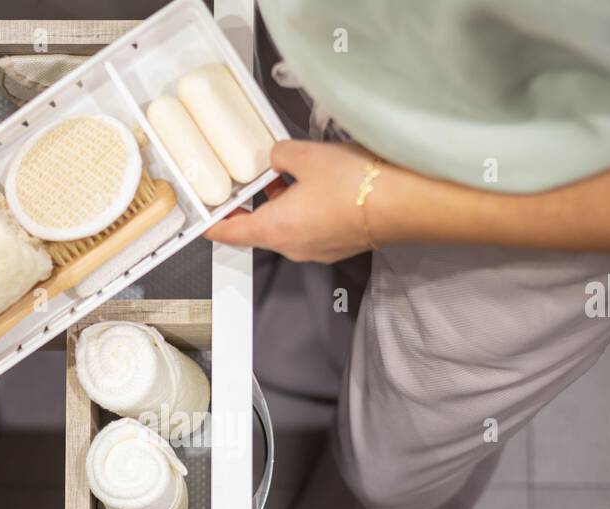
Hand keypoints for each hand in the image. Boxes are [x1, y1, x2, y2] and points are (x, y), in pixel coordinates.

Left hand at [204, 139, 380, 262]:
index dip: (214, 225)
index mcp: (274, 229)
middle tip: (248, 184)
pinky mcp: (340, 246)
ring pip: (288, 230)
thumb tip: (277, 158)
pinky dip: (305, 212)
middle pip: (259, 231)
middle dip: (252, 207)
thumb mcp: (306, 155)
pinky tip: (316, 188)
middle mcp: (293, 247)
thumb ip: (281, 155)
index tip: (205, 220)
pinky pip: (312, 231)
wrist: (404, 204)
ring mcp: (318, 251)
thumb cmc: (353, 184)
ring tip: (285, 178)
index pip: (231, 233)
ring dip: (281, 207)